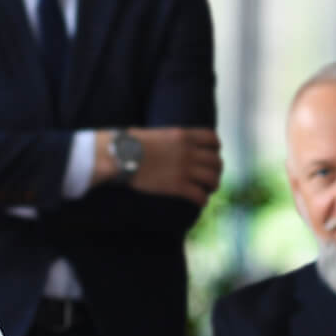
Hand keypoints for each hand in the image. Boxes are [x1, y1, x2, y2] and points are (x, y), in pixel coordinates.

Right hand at [96, 127, 222, 206]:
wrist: (119, 155)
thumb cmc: (129, 143)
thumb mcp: (156, 133)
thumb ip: (170, 138)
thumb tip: (168, 143)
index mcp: (183, 135)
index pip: (213, 140)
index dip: (215, 149)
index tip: (211, 155)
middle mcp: (188, 151)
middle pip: (216, 161)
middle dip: (216, 170)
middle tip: (210, 177)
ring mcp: (185, 169)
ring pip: (212, 179)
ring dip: (213, 185)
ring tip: (208, 190)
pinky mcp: (178, 186)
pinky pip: (200, 195)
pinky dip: (203, 200)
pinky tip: (199, 202)